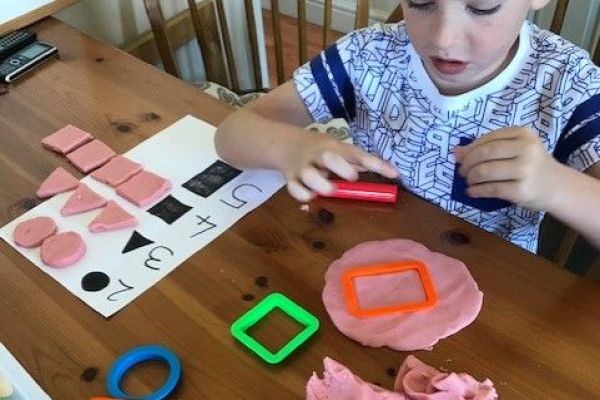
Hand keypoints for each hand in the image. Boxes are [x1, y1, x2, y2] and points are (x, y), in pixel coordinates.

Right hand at [281, 134, 397, 201]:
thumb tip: (383, 170)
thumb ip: (355, 160)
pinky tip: (311, 196)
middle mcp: (318, 155)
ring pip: (309, 175)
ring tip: (330, 189)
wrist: (284, 143)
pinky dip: (303, 195)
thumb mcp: (336, 148)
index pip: (358, 154)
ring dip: (321, 185)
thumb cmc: (318, 149)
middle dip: (342, 168)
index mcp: (333, 147)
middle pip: (329, 158)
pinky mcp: (291, 178)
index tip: (394, 174)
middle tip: (353, 178)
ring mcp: (303, 166)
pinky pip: (294, 188)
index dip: (376, 164)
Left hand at [454, 127, 562, 210]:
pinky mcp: (521, 190)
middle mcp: (526, 149)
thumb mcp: (516, 149)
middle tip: (462, 171)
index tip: (460, 157)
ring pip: (486, 171)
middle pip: (485, 153)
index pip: (488, 139)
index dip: (470, 148)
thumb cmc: (532, 166)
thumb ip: (489, 147)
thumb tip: (456, 151)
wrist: (558, 187)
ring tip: (468, 181)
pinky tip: (472, 192)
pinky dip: (476, 191)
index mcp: (524, 134)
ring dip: (471, 178)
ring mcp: (525, 170)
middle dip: (468, 163)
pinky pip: (491, 189)